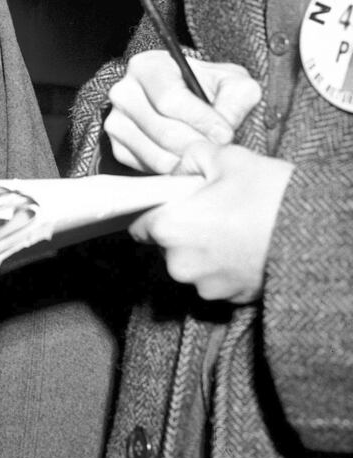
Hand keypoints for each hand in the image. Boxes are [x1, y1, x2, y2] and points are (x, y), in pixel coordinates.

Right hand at [105, 51, 261, 172]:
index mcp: (146, 67)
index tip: (225, 134)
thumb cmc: (206, 87)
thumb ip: (236, 99)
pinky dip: (174, 170)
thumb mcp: (230, 81)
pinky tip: (188, 160)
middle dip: (198, 145)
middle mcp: (124, 92)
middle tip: (220, 151)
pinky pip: (148, 168)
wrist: (185, 99)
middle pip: (163, 131)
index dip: (201, 120)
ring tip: (208, 157)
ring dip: (188, 162)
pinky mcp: (118, 147)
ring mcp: (116, 121)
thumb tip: (223, 129)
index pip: (169, 99)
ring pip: (156, 155)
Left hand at [129, 140, 291, 302]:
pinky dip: (225, 266)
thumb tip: (177, 170)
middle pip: (166, 245)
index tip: (171, 205)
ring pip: (193, 264)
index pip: (139, 223)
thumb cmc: (271, 195)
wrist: (319, 232)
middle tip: (214, 211)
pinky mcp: (231, 300)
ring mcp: (206, 287)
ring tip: (236, 229)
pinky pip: (216, 279)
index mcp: (169, 228)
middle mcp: (179, 264)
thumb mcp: (226, 157)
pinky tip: (247, 248)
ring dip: (205, 250)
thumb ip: (189, 159)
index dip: (154, 211)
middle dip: (184, 229)